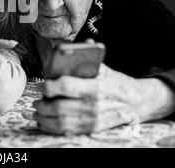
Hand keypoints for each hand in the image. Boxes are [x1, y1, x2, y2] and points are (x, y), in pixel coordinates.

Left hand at [33, 63, 174, 134]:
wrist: (138, 102)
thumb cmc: (116, 83)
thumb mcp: (105, 69)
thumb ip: (91, 59)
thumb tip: (84, 43)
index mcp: (95, 87)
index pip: (66, 86)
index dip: (50, 86)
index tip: (42, 86)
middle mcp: (93, 105)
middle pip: (60, 107)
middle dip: (43, 105)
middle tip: (36, 102)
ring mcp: (93, 119)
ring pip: (61, 122)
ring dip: (45, 119)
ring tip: (37, 113)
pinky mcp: (93, 129)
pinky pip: (68, 131)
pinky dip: (53, 129)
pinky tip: (45, 123)